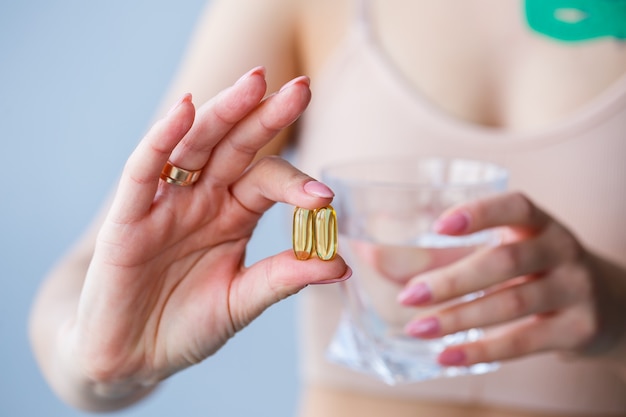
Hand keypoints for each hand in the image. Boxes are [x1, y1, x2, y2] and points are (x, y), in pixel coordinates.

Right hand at [64, 67, 350, 391]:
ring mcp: (165, 203)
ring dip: (224, 112)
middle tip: (301, 88)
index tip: (325, 198)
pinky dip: (161, 139)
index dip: (296, 183)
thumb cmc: (186, 326)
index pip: (268, 180)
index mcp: (233, 214)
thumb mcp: (242, 301)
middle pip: (236, 146)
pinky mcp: (128, 218)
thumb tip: (340, 264)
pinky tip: (185, 110)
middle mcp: (202, 199)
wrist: (132, 358)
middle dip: (266, 116)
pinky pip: (143, 170)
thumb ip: (283, 278)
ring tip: (255, 82)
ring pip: (195, 146)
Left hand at [398, 192, 625, 366]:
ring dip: (458, 318)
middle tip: (409, 295)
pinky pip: (523, 342)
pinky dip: (481, 350)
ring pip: (511, 303)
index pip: (515, 206)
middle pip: (504, 261)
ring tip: (417, 328)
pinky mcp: (576, 329)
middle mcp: (561, 250)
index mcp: (539, 223)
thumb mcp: (500, 251)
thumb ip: (443, 254)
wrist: (605, 305)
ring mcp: (574, 289)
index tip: (439, 225)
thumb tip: (372, 256)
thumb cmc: (533, 271)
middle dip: (452, 280)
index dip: (480, 213)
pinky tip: (445, 355)